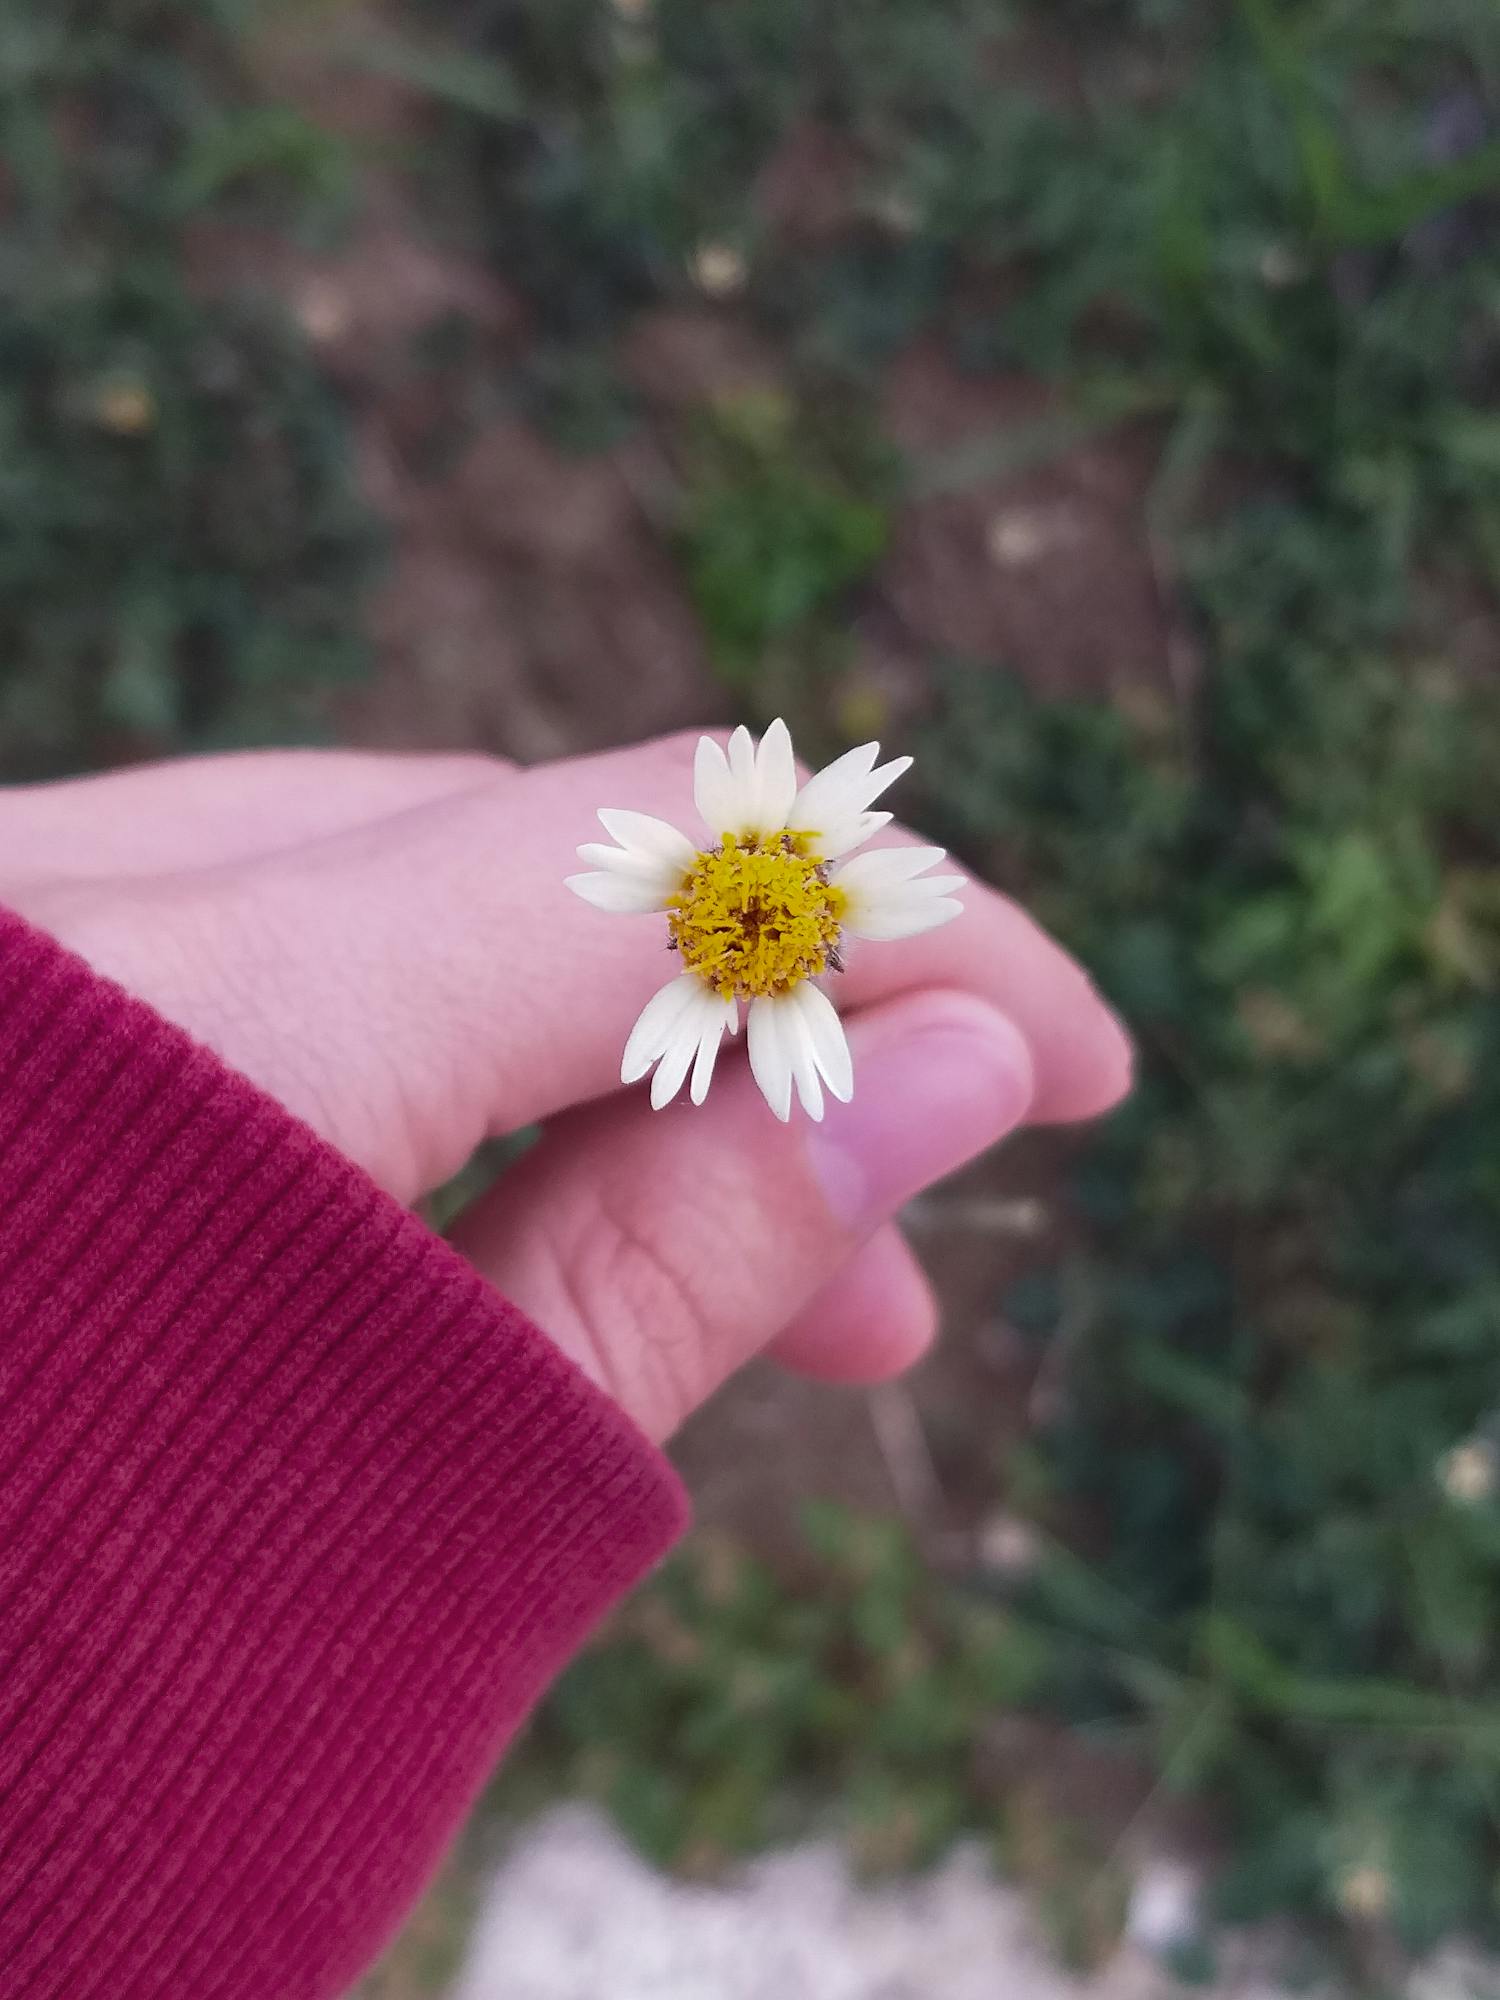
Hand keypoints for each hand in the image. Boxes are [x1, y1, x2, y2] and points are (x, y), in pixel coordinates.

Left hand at [0, 739, 1129, 1441]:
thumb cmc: (30, 1739)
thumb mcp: (408, 1533)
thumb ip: (683, 1260)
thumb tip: (948, 1071)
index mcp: (177, 1029)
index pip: (648, 857)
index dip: (905, 925)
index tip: (1068, 1056)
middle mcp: (41, 905)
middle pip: (509, 856)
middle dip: (759, 1031)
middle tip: (914, 1261)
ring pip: (374, 895)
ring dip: (594, 1063)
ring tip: (757, 1278)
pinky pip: (241, 960)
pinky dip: (421, 1072)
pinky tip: (508, 1210)